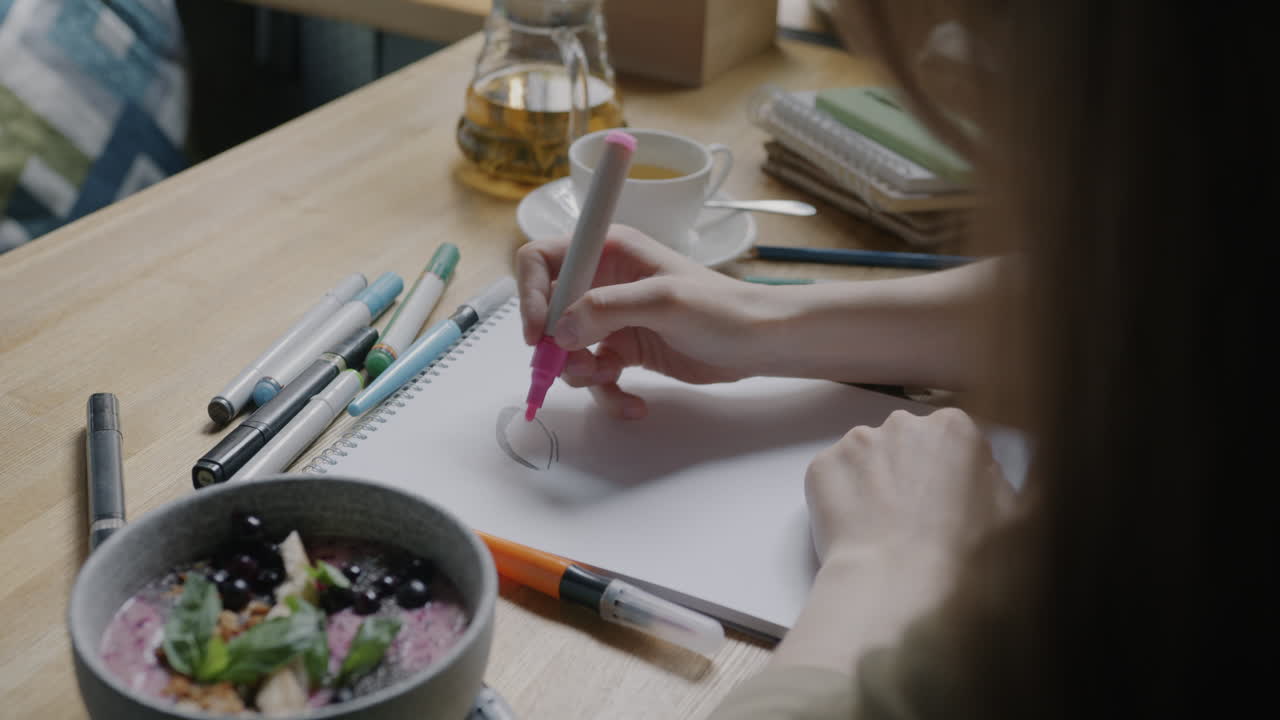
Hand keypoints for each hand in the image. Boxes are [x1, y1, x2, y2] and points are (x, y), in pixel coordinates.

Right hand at [516, 225, 770, 418]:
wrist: (760, 342)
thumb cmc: (722, 308)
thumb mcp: (664, 301)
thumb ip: (606, 309)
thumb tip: (559, 330)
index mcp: (609, 251)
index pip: (542, 260)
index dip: (530, 294)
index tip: (538, 333)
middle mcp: (603, 282)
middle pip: (548, 311)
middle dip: (556, 345)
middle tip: (580, 366)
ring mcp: (612, 318)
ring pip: (567, 349)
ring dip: (580, 372)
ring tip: (611, 380)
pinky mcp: (624, 350)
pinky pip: (595, 375)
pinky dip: (607, 393)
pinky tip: (633, 404)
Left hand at [804, 408, 1014, 564]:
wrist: (896, 585)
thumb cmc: (963, 555)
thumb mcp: (1013, 517)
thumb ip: (1000, 481)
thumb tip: (987, 473)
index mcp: (954, 427)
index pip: (954, 438)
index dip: (952, 472)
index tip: (950, 502)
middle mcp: (903, 423)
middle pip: (908, 442)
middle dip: (911, 471)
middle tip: (914, 518)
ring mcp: (857, 441)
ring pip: (868, 457)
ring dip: (875, 481)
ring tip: (882, 527)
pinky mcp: (822, 466)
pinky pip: (835, 476)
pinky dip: (843, 497)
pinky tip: (856, 529)